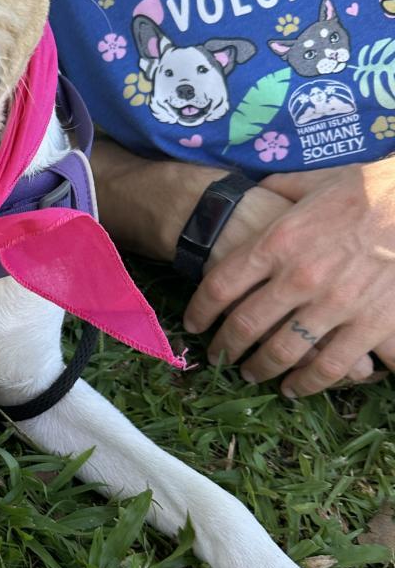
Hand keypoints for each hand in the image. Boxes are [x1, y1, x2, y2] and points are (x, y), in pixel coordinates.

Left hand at [185, 161, 394, 395]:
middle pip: (245, 324)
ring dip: (262, 368)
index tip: (193, 324)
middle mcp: (299, 277)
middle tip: (217, 357)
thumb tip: (257, 188)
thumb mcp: (311, 181)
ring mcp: (336, 304)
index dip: (199, 310)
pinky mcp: (373, 324)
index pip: (220, 285)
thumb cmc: (367, 188)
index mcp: (277, 242)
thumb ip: (278, 189)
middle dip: (225, 347)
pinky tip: (297, 387)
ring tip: (252, 375)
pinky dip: (311, 381)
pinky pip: (333, 365)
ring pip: (285, 352)